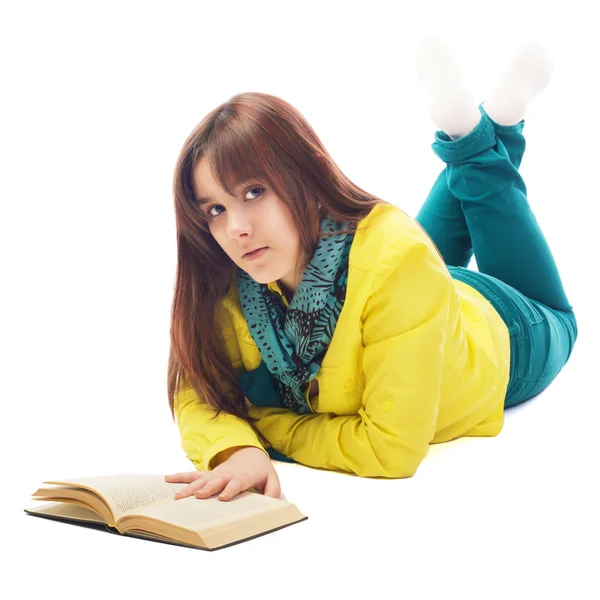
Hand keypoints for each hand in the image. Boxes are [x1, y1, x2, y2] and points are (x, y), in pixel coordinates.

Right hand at [165, 446, 281, 501]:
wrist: (249, 455)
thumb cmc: (260, 470)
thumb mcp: (272, 479)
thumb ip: (273, 490)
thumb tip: (272, 502)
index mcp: (242, 477)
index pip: (236, 484)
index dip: (230, 490)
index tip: (223, 498)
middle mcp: (226, 475)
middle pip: (215, 482)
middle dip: (206, 489)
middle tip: (197, 497)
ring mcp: (215, 474)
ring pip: (200, 480)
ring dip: (188, 487)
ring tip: (176, 496)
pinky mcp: (207, 475)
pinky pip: (192, 476)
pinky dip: (179, 477)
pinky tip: (167, 479)